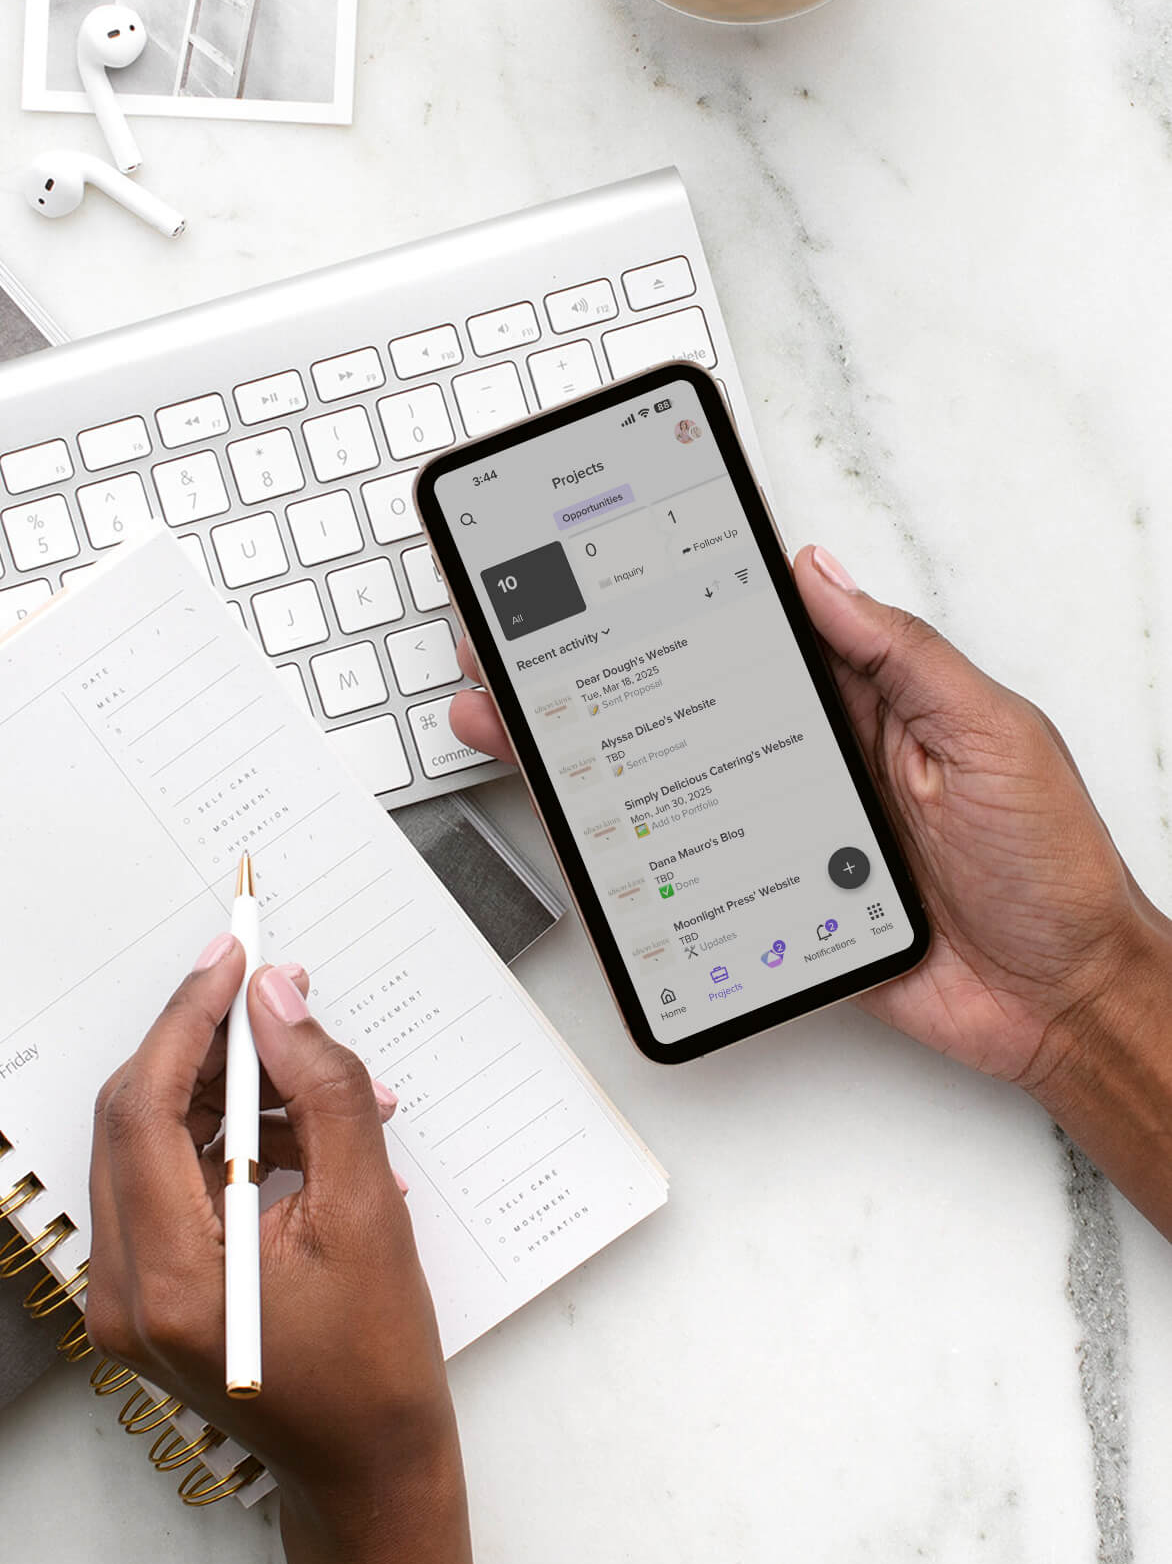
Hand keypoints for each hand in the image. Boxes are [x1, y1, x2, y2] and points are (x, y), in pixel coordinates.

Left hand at [86, 936, 485, 1563]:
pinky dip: (224, 1143)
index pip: (144, 1108)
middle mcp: (125, 1292)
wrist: (366, 1472)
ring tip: (322, 1092)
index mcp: (173, 1280)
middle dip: (207, 1046)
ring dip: (227, 1096)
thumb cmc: (376, 1367)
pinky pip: (167, 1183)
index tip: (232, 957)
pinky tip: (302, 1139)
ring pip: (150, 1144)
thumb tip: (277, 1002)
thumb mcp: (369, 1211)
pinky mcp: (145, 1294)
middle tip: (276, 999)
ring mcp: (126, 1298)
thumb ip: (323, 1093)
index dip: (188, 1018)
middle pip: (134, 1118)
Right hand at [449, 545, 1155, 1092]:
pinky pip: (679, 867)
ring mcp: (781, 824)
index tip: (599, 563)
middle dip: (587, 667)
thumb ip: (901, 655)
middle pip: (678, 698)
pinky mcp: (767, 896)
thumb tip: (820, 574)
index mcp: (862, 697)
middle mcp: (808, 753)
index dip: (671, 591)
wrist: (1060, 999)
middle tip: (508, 641)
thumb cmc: (1048, 864)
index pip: (749, 626)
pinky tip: (567, 825)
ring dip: (580, 753)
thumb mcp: (989, 734)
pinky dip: (619, 850)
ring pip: (662, 777)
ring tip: (503, 720)